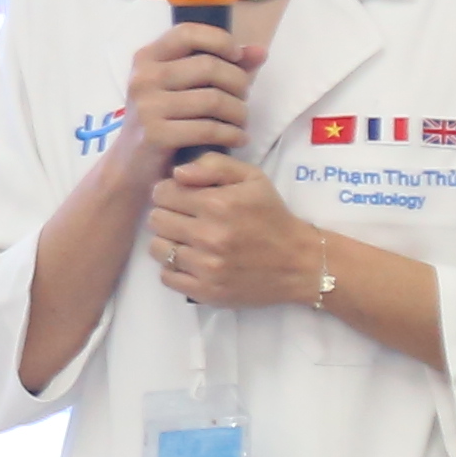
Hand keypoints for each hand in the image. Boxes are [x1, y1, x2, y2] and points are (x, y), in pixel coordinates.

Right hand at [112, 17, 253, 186]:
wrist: (131, 166)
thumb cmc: (163, 120)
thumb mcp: (183, 88)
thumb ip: (222, 65)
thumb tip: (259, 51)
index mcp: (147, 58)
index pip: (188, 33)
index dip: (220, 41)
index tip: (237, 58)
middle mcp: (143, 78)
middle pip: (209, 66)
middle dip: (238, 83)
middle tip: (243, 99)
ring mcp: (147, 107)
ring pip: (213, 99)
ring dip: (239, 112)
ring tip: (242, 122)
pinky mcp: (156, 135)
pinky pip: (208, 128)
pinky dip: (232, 134)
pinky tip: (238, 138)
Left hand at [143, 153, 325, 308]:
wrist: (299, 262)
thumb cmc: (272, 216)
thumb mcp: (252, 178)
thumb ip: (214, 165)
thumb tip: (176, 172)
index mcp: (218, 204)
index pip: (162, 193)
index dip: (168, 192)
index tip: (181, 197)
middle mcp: (209, 236)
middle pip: (156, 219)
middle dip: (168, 214)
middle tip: (186, 219)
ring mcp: (206, 267)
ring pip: (157, 248)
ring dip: (168, 241)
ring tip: (188, 240)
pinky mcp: (206, 291)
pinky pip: (166, 276)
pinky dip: (174, 268)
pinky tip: (192, 261)